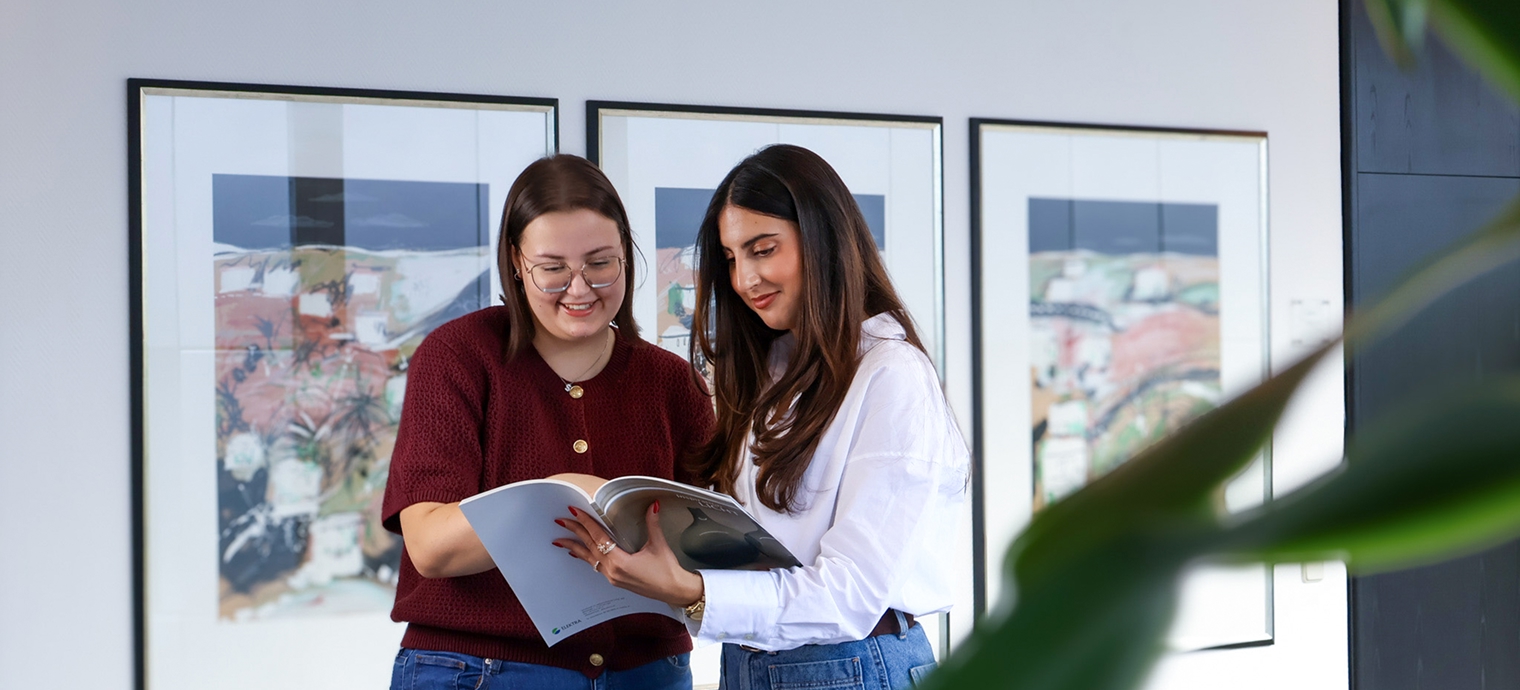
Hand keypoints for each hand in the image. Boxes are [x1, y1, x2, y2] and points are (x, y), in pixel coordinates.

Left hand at [553, 501, 703, 606]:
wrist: (675, 591)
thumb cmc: (667, 571)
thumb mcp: (659, 545)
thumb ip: (652, 524)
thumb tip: (652, 505)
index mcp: (620, 562)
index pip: (598, 537)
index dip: (586, 523)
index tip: (575, 512)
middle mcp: (612, 571)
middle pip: (589, 547)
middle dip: (575, 533)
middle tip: (562, 521)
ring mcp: (613, 577)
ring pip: (589, 558)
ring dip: (575, 547)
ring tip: (561, 539)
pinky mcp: (616, 580)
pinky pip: (595, 566)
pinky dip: (585, 557)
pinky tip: (578, 554)